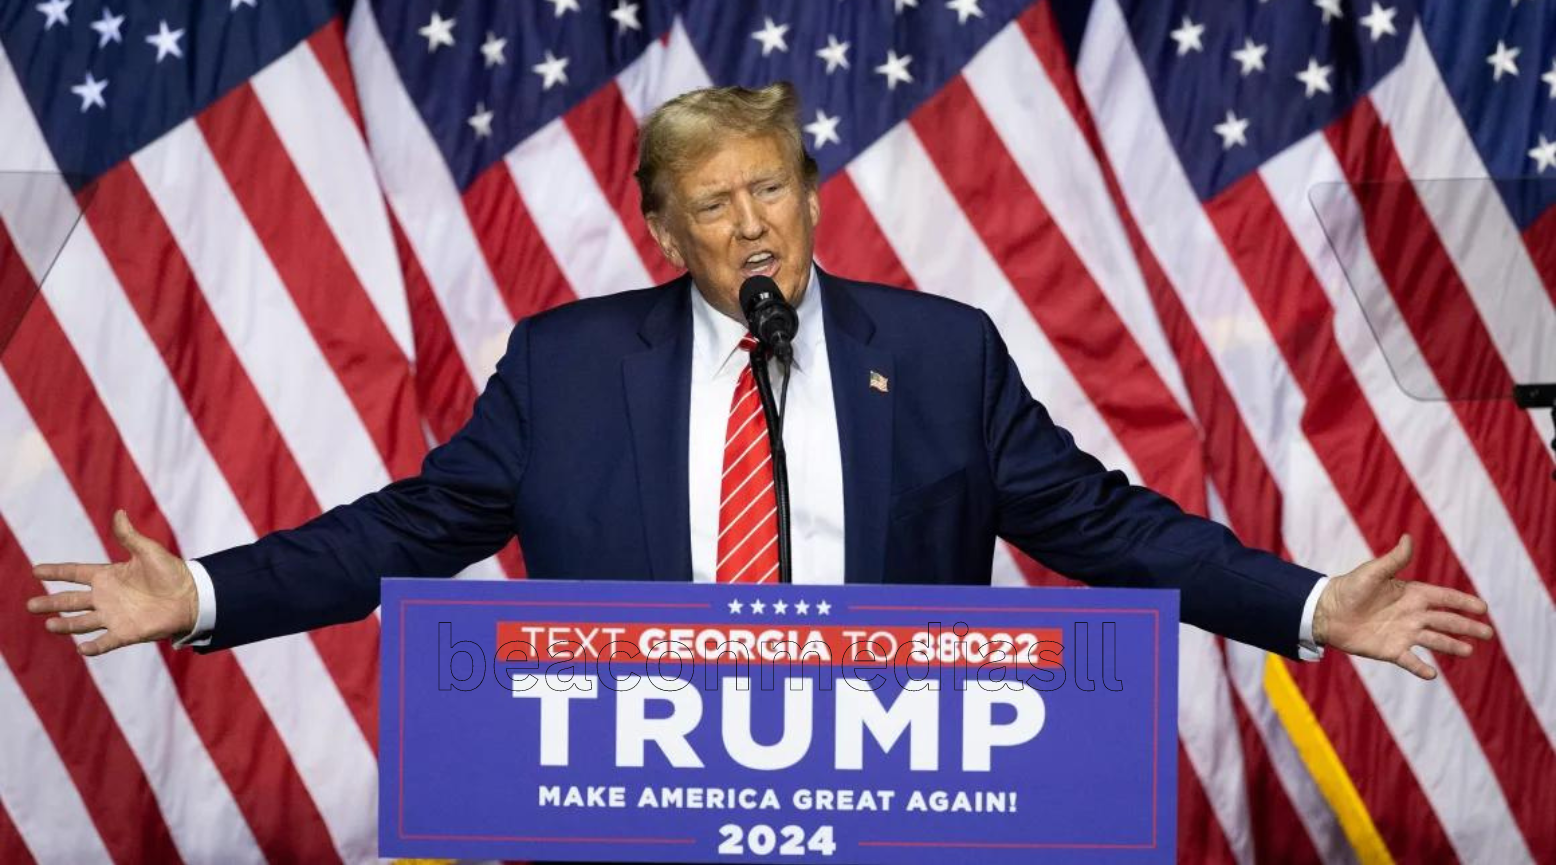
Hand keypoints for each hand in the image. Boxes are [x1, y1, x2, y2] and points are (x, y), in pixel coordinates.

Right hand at [25, 510, 196, 656]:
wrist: (192, 596)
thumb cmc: (172, 572)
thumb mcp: (148, 551)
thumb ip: (129, 536)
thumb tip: (118, 513)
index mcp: (108, 576)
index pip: (75, 573)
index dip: (56, 572)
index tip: (35, 570)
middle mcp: (106, 597)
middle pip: (71, 600)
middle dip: (51, 603)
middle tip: (31, 605)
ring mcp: (114, 616)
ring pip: (82, 622)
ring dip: (66, 624)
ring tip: (49, 625)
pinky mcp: (126, 632)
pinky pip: (106, 642)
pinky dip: (94, 647)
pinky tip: (81, 649)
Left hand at [1314, 534, 1493, 679]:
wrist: (1326, 612)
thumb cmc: (1349, 588)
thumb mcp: (1373, 573)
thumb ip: (1394, 560)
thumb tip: (1407, 538)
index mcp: (1411, 594)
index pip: (1444, 598)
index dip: (1463, 602)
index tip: (1483, 608)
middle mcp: (1412, 615)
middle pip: (1446, 621)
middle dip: (1467, 626)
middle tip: (1488, 633)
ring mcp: (1403, 633)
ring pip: (1434, 641)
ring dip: (1452, 646)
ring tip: (1469, 651)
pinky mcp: (1390, 650)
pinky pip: (1410, 660)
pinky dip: (1420, 668)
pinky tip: (1432, 675)